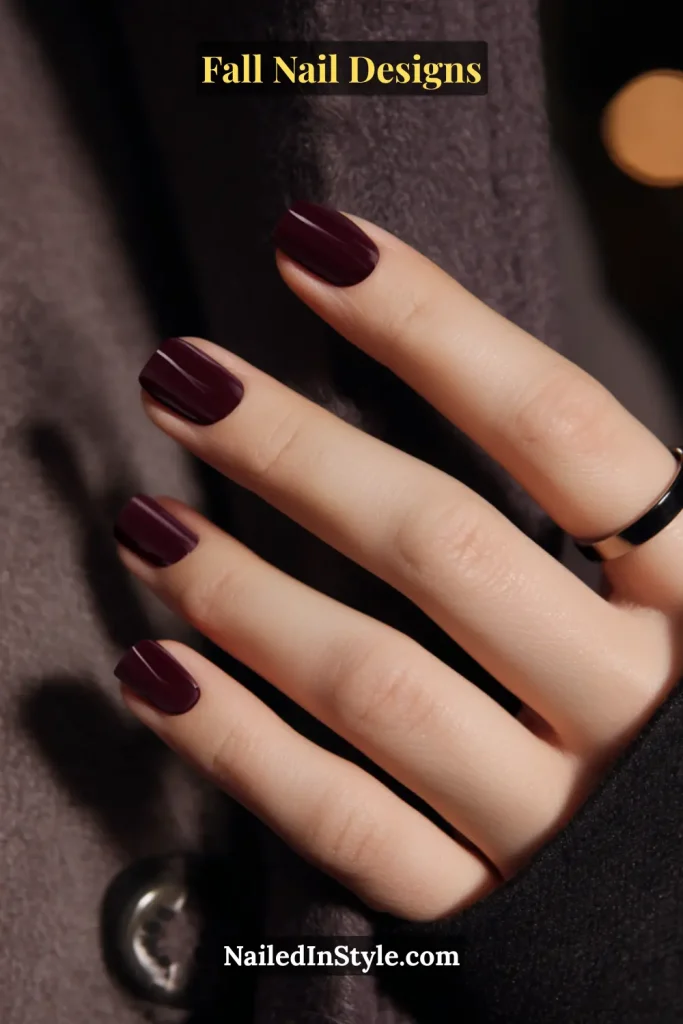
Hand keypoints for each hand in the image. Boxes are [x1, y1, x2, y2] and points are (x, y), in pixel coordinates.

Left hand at [113, 202, 681, 921]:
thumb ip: (606, 514)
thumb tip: (442, 364)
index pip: (565, 427)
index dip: (436, 324)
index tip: (315, 247)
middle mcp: (639, 704)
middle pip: (448, 546)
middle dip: (297, 449)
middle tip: (183, 378)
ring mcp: (563, 820)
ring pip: (377, 687)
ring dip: (241, 593)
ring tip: (150, 523)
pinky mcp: (494, 916)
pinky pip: (349, 829)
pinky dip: (241, 748)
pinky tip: (159, 673)